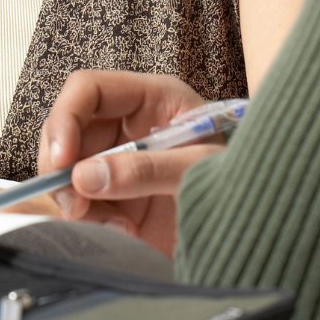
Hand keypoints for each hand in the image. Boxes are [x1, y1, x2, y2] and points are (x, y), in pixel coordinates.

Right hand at [38, 70, 224, 257]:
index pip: (88, 88)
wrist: (258, 231)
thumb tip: (88, 177)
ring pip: (67, 167)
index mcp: (151, 98)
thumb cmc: (242, 184)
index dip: (66, 117)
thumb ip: (147, 169)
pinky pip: (80, 200)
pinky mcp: (116, 197)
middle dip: (61, 165)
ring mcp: (118, 160)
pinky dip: (88, 219)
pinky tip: (119, 230)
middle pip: (68, 127)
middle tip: (74, 203)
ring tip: (110, 223)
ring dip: (74, 198)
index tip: (62, 159)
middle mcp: (128, 124)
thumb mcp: (200, 169)